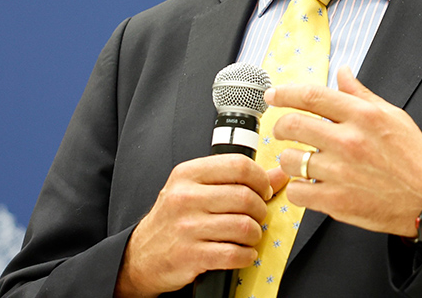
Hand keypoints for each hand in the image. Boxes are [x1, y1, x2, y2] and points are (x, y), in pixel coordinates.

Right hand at [114, 154, 287, 297]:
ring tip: (249, 235)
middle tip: (257, 217)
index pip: (239, 166)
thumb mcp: (197, 189)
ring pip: (243, 226)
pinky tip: (242, 253)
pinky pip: (234, 254)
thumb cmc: (174, 219)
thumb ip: (237, 179)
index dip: (261, 179)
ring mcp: (186, 227)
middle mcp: (185, 197)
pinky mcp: (190, 255)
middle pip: (245, 197)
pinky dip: (246, 255)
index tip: (264, 190)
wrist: (141, 256)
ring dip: (255, 234)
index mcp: (188, 174)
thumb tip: (280, 173)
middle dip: (260, 210)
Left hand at [266, 66, 421, 237]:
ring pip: (290, 160)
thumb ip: (361, 94)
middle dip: (280, 126)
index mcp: (363, 116)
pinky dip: (297, 188)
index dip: (286, 93)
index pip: (312, 96)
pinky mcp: (337, 201)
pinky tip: (308, 185)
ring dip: (288, 159)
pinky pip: (297, 191)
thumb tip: (342, 71)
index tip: (273, 95)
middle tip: (283, 130)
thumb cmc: (413, 157)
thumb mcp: (392, 116)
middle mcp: (349, 141)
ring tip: (298, 161)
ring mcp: (341, 172)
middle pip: (293, 124)